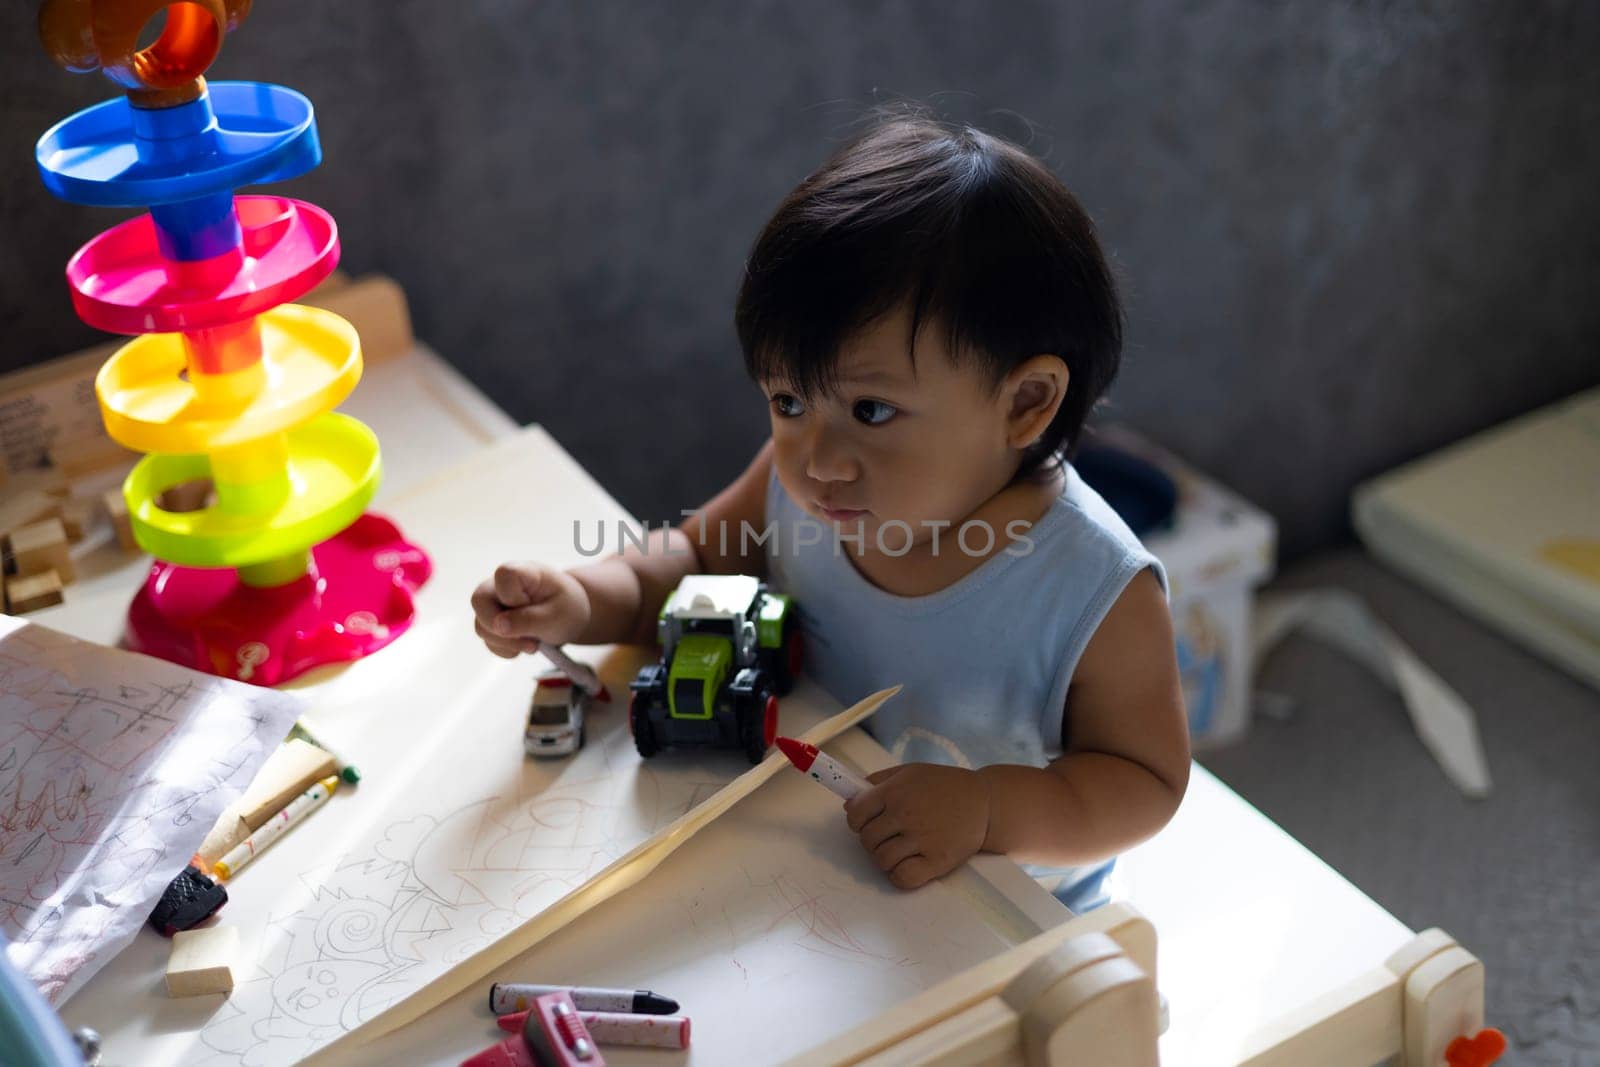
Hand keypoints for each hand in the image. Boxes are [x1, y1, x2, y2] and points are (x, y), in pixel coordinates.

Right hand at [470, 562, 590, 657]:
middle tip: (530, 641)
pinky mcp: (490, 621)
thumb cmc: (566, 608)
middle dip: (502, 629)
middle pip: (480, 602)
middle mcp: (499, 584)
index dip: (512, 597)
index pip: (503, 575)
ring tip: (534, 643)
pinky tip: (525, 644)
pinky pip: (487, 640)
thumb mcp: (557, 616)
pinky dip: (506, 649)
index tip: (529, 607)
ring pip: (481, 626)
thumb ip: (528, 620)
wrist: (568, 617)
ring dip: (507, 643)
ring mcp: (492, 602)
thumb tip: (498, 626)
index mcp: (523, 572)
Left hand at [843, 764, 990, 889]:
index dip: (858, 820)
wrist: (986, 804)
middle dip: (872, 840)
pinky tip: (908, 865)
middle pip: (867, 840)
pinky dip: (900, 875)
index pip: (855, 815)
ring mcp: (921, 839)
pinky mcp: (936, 861)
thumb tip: (848, 803)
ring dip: (886, 858)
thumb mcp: (910, 772)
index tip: (868, 822)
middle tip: (888, 836)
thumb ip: (877, 782)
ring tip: (900, 850)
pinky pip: (902, 878)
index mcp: (895, 791)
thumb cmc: (945, 786)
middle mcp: (905, 814)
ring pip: (881, 860)